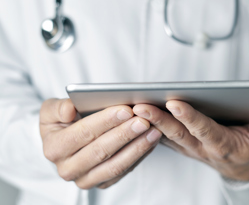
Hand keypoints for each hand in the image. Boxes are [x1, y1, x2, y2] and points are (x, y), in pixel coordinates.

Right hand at [39, 99, 161, 188]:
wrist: (66, 141)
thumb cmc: (62, 122)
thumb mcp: (51, 110)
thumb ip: (57, 108)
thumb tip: (69, 110)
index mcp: (54, 148)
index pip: (83, 133)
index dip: (106, 121)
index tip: (126, 110)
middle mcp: (67, 169)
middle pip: (101, 151)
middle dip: (125, 134)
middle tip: (144, 120)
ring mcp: (86, 179)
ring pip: (116, 165)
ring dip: (137, 148)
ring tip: (153, 131)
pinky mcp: (102, 183)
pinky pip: (124, 171)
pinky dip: (140, 155)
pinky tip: (151, 141)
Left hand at [133, 94, 248, 180]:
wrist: (240, 167)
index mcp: (221, 144)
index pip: (203, 129)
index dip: (190, 117)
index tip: (174, 102)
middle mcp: (200, 147)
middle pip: (176, 132)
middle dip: (158, 119)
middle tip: (140, 105)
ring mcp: (188, 148)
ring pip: (165, 135)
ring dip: (148, 122)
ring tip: (131, 106)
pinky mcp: (181, 145)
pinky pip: (162, 137)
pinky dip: (148, 126)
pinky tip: (135, 114)